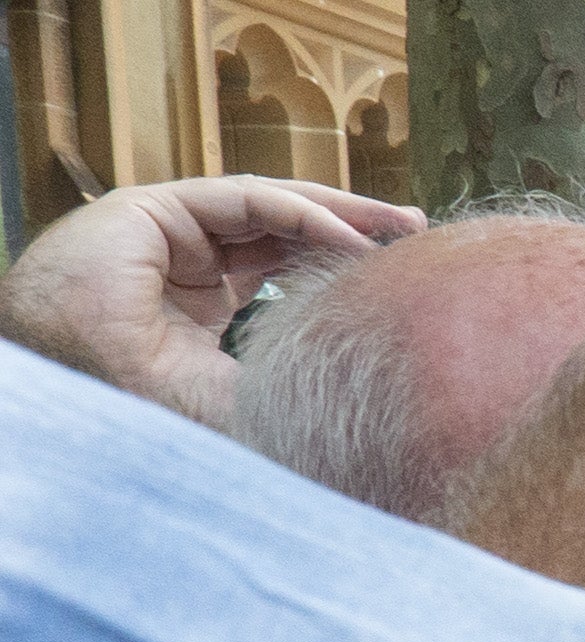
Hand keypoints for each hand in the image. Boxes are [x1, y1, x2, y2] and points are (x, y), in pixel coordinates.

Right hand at [0, 175, 421, 422]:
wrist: (78, 382)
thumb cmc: (145, 404)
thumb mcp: (240, 404)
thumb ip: (288, 391)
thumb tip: (372, 410)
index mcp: (204, 313)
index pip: (284, 279)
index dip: (341, 274)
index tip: (404, 284)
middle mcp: (191, 268)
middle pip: (286, 236)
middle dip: (355, 232)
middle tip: (418, 237)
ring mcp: (173, 234)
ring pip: (273, 208)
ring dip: (343, 212)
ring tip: (404, 226)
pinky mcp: (158, 207)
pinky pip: (249, 200)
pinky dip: (306, 213)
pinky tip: (355, 235)